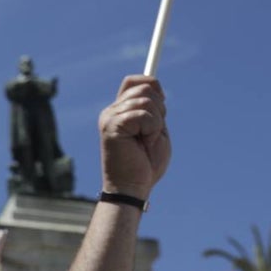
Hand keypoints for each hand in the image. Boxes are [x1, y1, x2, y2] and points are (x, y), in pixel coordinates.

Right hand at [98, 75, 170, 201]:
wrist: (132, 189)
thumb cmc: (145, 166)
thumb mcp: (155, 131)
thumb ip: (154, 110)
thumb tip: (155, 87)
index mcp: (119, 112)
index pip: (135, 81)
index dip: (152, 86)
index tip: (160, 109)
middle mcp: (111, 111)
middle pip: (145, 87)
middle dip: (159, 111)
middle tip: (150, 136)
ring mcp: (110, 118)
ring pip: (147, 100)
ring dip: (156, 124)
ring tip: (145, 143)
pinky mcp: (112, 126)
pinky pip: (144, 114)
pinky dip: (152, 130)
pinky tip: (142, 144)